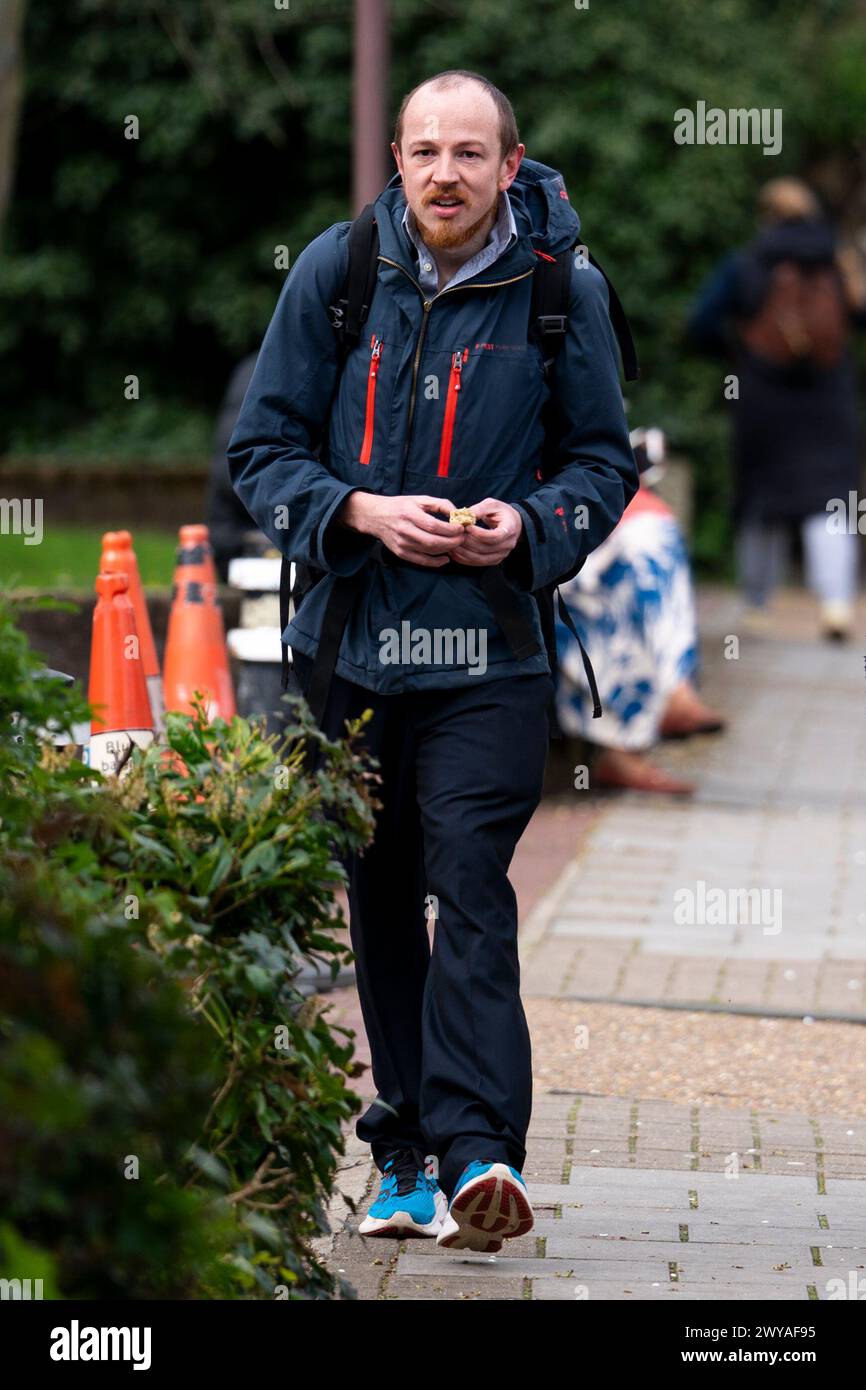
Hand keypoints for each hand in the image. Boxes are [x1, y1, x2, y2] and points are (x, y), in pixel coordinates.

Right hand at [338, 492, 464, 567]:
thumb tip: (459, 514)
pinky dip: (436, 562)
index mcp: (409, 514)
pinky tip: (446, 558)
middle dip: (452, 541)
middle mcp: (404, 530)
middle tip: (463, 538)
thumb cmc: (401, 506)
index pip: (434, 525)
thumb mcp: (420, 499)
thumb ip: (440, 505)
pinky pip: (421, 561)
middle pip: (433, 541)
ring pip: (429, 551)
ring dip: (446, 550)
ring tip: (456, 544)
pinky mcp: (401, 553)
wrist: (376, 516)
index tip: (461, 528)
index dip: (450, 529)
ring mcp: (402, 543)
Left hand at [449, 497, 522, 566]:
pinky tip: (454, 552)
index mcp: (510, 530)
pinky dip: (464, 559)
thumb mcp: (493, 504)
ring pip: (480, 558)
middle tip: (455, 535)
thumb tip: (464, 515)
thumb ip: (480, 509)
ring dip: (464, 552)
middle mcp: (507, 545)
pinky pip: (477, 563)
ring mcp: (501, 555)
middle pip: (485, 548)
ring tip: (452, 543)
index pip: (494, 536)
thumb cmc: (502, 512)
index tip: (466, 526)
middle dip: (468, 542)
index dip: (478, 533)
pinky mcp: (494, 560)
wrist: (513, 524)